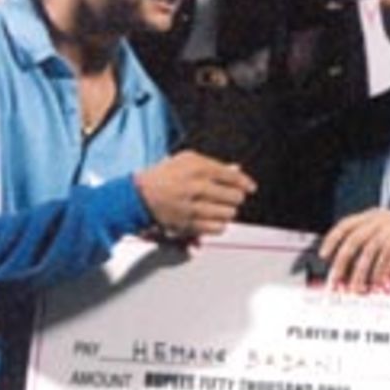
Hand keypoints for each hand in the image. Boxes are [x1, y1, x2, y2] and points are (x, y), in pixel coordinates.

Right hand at [133, 151, 256, 237]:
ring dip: (228, 211)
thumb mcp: (187, 161)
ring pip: (228, 213)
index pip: (232, 177)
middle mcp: (195, 187)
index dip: (245, 183)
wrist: (139, 196)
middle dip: (236, 197)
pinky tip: (214, 219)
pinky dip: (220, 224)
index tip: (250, 187)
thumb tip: (237, 170)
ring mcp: (192, 207)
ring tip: (221, 208)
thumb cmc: (165, 176)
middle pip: (234, 196)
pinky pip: (218, 228)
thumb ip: (214, 165)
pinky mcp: (188, 225)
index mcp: (197, 168)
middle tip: (231, 197)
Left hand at [318, 208, 389, 290]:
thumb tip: (337, 271)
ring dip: (361, 271)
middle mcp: (381, 217)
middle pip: (355, 238)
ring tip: (357, 288)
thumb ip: (362, 250)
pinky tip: (377, 282)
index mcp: (371, 217)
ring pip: (369, 249)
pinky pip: (386, 253)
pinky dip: (379, 269)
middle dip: (342, 262)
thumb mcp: (380, 245)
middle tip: (336, 280)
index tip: (323, 256)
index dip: (332, 239)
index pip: (346, 224)